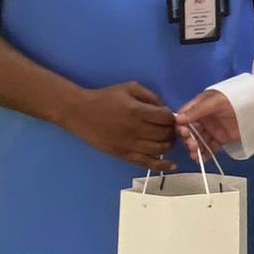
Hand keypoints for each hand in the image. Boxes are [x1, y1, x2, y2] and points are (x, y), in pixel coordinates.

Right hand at [62, 82, 176, 170]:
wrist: (80, 112)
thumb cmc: (105, 98)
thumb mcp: (130, 88)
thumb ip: (151, 96)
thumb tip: (166, 109)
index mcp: (138, 111)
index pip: (166, 118)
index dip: (173, 118)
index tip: (171, 117)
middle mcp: (136, 130)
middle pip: (165, 134)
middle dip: (172, 131)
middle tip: (171, 128)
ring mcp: (130, 145)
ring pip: (159, 149)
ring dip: (169, 145)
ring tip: (168, 139)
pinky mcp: (123, 155)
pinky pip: (146, 163)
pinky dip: (162, 165)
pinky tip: (172, 165)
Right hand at [176, 89, 241, 158]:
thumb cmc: (233, 99)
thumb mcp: (215, 101)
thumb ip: (197, 110)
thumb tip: (178, 119)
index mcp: (199, 107)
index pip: (184, 117)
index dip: (181, 126)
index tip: (184, 133)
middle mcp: (204, 119)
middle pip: (191, 131)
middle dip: (189, 140)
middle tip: (192, 146)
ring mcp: (212, 129)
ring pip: (199, 141)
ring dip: (195, 149)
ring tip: (196, 156)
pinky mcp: (221, 139)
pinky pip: (211, 147)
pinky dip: (206, 154)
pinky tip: (202, 159)